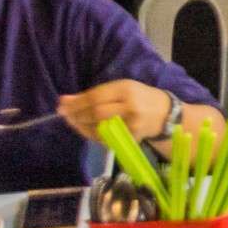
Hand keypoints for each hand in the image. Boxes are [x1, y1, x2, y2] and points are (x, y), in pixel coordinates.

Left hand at [58, 80, 180, 141]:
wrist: (165, 114)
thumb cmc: (140, 97)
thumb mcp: (121, 88)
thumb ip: (95, 94)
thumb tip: (65, 100)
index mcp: (126, 89)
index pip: (96, 97)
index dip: (76, 102)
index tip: (61, 104)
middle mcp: (129, 107)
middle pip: (96, 113)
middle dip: (76, 115)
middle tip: (63, 114)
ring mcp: (130, 125)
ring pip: (98, 128)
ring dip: (80, 126)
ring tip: (72, 121)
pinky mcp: (130, 139)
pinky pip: (104, 138)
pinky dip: (90, 134)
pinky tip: (85, 129)